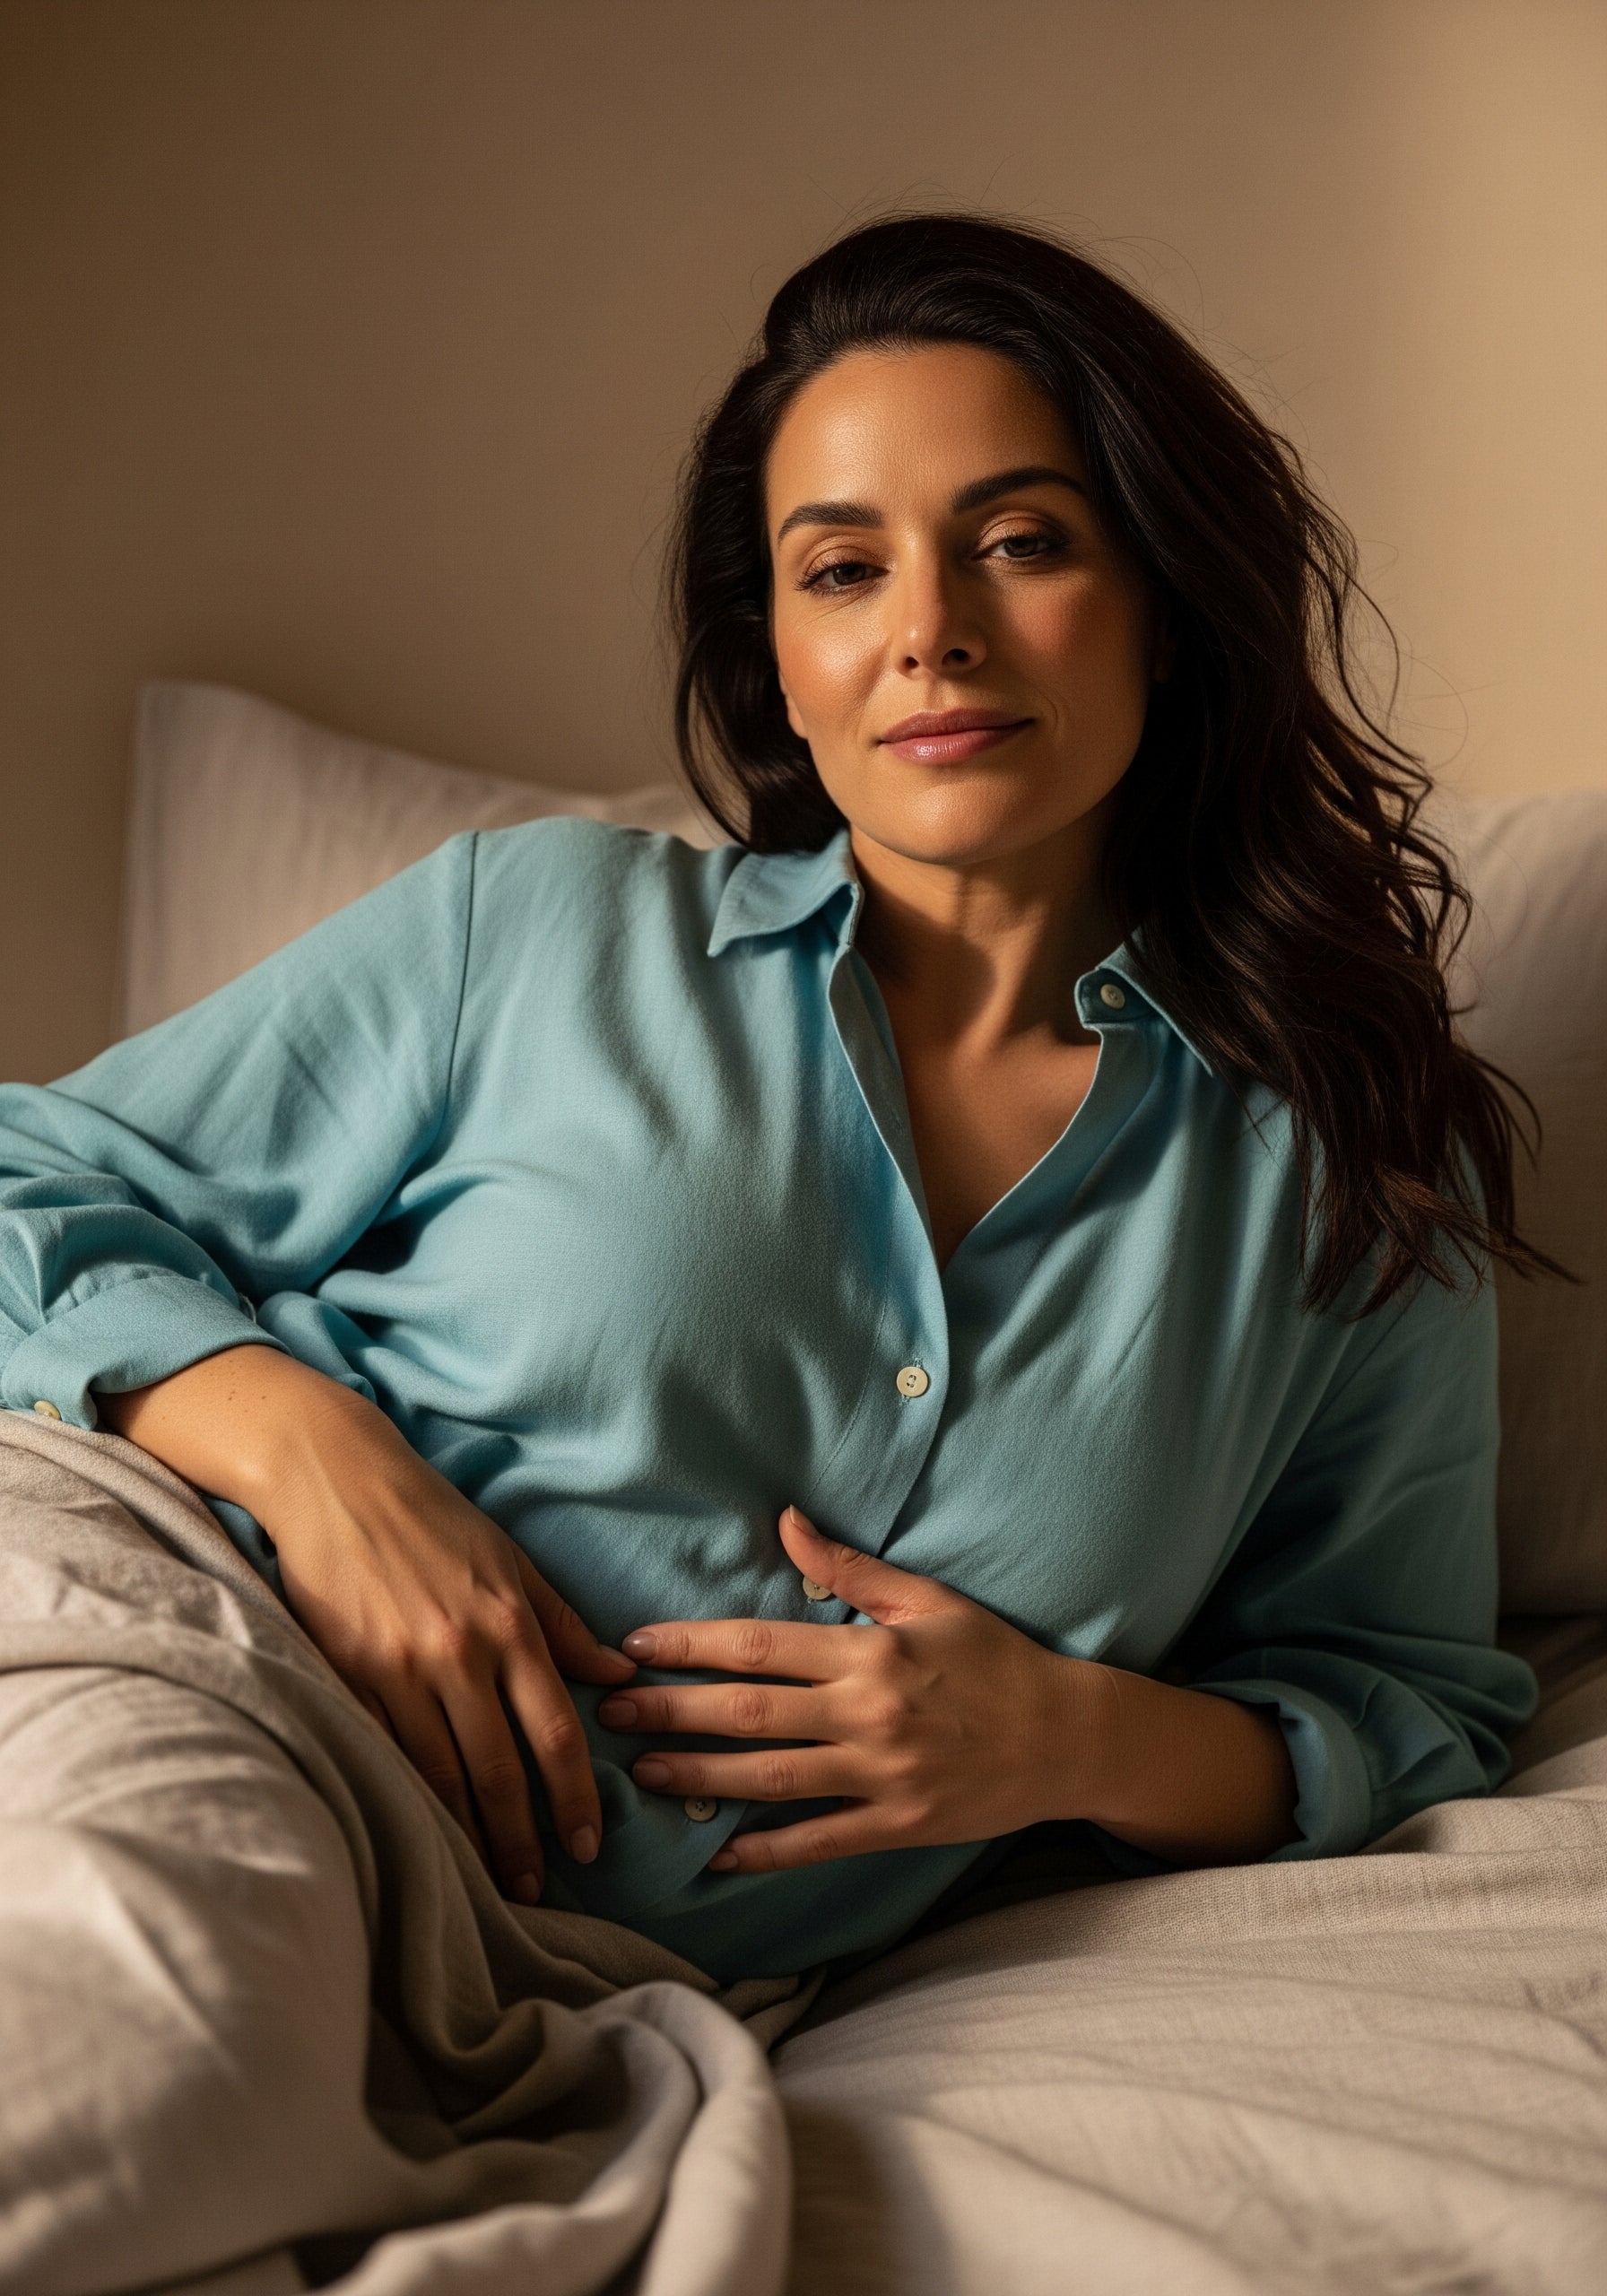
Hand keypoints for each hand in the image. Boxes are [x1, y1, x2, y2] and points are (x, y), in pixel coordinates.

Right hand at [102, 1348, 633, 1902]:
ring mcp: (397, 1668)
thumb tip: (618, 1675)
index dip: (573, 1796)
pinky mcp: (345, 1674)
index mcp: (508, 1625)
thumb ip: (563, 1625)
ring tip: (483, 1877)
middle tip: (534, 1888)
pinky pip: (381, 1750)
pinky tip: (419, 1827)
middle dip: (520, 1838)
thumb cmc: (434, 1518)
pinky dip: (404, 1795)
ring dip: (464, 1833)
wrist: (338, 1480)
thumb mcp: (512, 1561)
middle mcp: (458, 1653)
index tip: (585, 1845)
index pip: (554, 1730)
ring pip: (439, 1773)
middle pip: (498, 1768)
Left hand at [596, 1506, 1101, 1872]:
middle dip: (672, 1710)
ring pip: (770, 1779)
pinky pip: (817, 1841)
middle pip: (749, 1713)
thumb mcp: (929, 1598)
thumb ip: (851, 1566)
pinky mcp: (897, 1825)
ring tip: (640, 1771)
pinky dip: (764, 1850)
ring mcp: (881, 1774)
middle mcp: (868, 1712)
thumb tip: (786, 1519)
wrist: (1068, 1737)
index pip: (760, 1646)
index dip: (691, 1646)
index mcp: (870, 1651)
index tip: (634, 1645)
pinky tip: (715, 1854)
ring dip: (698, 1775)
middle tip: (610, 1710)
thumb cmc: (996, 1658)